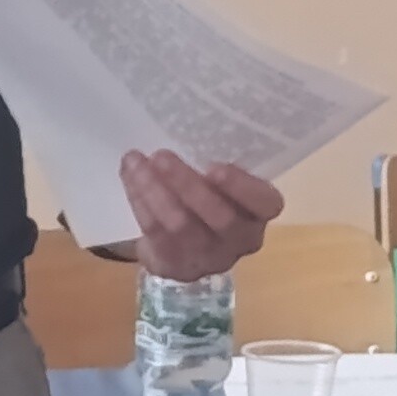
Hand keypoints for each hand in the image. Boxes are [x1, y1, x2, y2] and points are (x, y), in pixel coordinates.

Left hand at [124, 150, 283, 280]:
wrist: (180, 246)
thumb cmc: (206, 200)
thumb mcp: (221, 185)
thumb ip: (214, 168)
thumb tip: (181, 129)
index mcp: (259, 213)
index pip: (265, 203)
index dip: (242, 187)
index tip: (215, 166)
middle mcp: (240, 240)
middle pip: (219, 216)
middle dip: (187, 184)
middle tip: (162, 155)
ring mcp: (208, 257)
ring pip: (180, 225)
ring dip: (154, 190)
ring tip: (135, 162)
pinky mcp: (175, 266)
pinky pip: (155, 232)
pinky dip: (140, 202)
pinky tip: (131, 179)